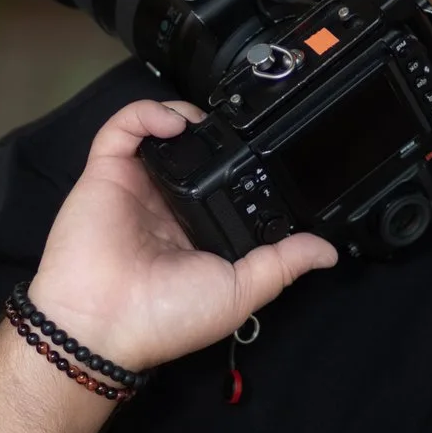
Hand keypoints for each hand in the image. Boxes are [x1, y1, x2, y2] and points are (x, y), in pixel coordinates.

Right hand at [25, 100, 338, 370]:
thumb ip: (282, 264)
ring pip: (159, 131)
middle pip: (192, 153)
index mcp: (194, 231)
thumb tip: (327, 251)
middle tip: (235, 131)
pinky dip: (148, 112)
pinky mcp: (104, 171)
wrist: (104, 320)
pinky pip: (122, 126)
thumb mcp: (240, 291)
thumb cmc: (168, 315)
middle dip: (214, 135)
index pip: (220, 186)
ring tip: (205, 124)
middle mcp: (164, 205)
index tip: (264, 153)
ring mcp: (134, 185)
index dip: (240, 166)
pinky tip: (174, 123)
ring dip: (184, 116)